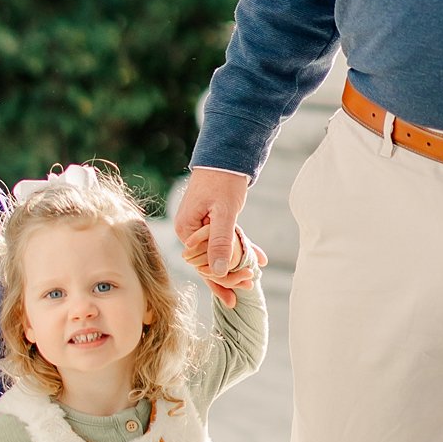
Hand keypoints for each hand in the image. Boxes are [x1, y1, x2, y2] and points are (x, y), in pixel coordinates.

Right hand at [174, 166, 251, 286]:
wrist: (226, 157)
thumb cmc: (223, 181)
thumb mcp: (224, 213)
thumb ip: (220, 242)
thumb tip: (218, 271)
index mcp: (185, 231)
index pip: (202, 264)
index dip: (224, 277)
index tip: (245, 283)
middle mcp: (188, 231)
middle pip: (208, 262)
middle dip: (231, 275)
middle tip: (251, 285)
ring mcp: (198, 227)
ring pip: (217, 253)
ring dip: (236, 264)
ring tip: (253, 277)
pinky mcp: (209, 222)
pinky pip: (222, 241)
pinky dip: (238, 249)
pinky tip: (256, 258)